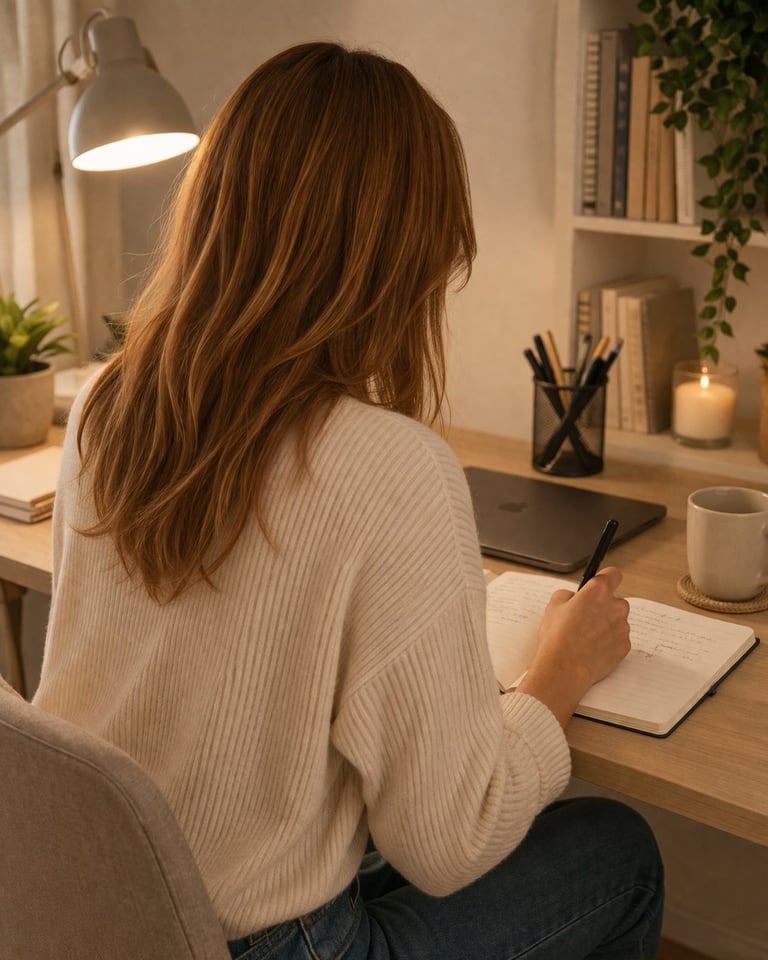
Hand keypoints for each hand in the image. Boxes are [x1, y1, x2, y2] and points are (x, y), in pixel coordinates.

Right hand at [516, 566, 629, 727]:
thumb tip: (574, 597)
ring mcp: (622, 627)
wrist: (565, 668)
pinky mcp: (625, 646)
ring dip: (607, 625)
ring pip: (618, 621)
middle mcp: (615, 606)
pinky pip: (619, 639)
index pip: (613, 574)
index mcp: (597, 592)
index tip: (601, 585)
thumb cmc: (558, 637)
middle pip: (616, 600)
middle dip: (604, 607)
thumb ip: (567, 595)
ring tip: (587, 637)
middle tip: (586, 618)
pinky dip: (609, 642)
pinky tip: (593, 648)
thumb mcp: (553, 606)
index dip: (606, 579)